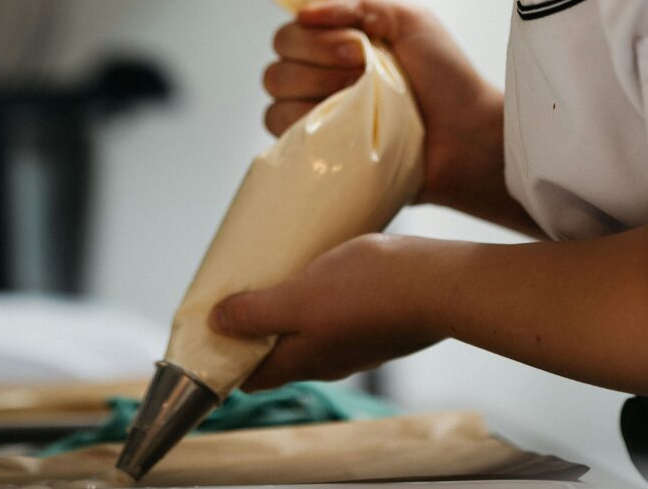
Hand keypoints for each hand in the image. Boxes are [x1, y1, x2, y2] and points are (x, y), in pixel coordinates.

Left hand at [211, 233, 442, 389]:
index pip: (252, 376)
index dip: (226, 359)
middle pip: (278, 354)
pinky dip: (318, 299)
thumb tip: (216, 323)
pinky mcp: (376, 320)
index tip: (210, 331)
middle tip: (238, 293)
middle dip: (254, 330)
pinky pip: (335, 315)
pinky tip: (320, 269)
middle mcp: (328, 361)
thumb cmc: (368, 291)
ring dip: (287, 312)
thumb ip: (259, 313)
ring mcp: (355, 342)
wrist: (437, 284)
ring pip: (308, 333)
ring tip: (275, 274)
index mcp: (304, 361)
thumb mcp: (301, 298)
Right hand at [263, 0, 517, 220]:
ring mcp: (317, 115)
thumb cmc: (446, 77)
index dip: (315, 37)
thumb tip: (304, 12)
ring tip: (362, 102)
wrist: (469, 136)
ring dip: (318, 91)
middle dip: (321, 62)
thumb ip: (358, 0)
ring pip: (277, 94)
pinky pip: (283, 132)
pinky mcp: (319, 150)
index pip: (290, 30)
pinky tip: (344, 125)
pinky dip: (308, 124)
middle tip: (364, 71)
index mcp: (336, 41)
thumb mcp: (409, 17)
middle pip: (278, 61)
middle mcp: (320, 76)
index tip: (358, 43)